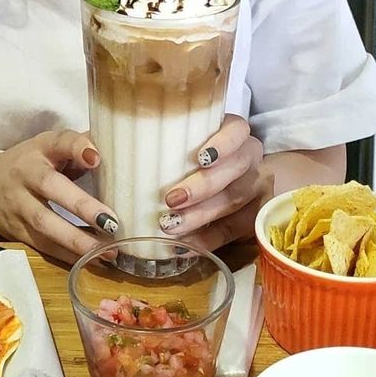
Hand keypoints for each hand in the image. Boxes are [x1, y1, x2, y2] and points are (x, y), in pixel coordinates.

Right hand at [0, 129, 118, 263]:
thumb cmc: (26, 165)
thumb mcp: (46, 147)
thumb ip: (77, 146)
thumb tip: (116, 143)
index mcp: (39, 148)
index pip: (59, 141)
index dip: (77, 147)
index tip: (96, 158)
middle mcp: (26, 173)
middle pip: (50, 186)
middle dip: (81, 205)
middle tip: (111, 221)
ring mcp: (17, 203)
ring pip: (44, 223)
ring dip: (77, 239)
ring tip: (107, 251)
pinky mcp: (15, 230)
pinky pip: (42, 245)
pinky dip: (67, 254)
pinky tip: (91, 260)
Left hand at [157, 114, 272, 250]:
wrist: (234, 178)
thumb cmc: (189, 155)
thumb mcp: (184, 142)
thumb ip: (165, 141)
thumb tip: (119, 155)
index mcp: (236, 134)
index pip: (238, 130)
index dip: (224, 143)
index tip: (201, 157)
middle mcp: (250, 158)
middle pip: (235, 168)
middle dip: (203, 185)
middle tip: (172, 199)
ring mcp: (256, 187)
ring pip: (234, 200)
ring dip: (200, 215)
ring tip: (171, 225)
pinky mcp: (254, 216)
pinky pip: (233, 230)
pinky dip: (207, 239)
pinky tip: (183, 246)